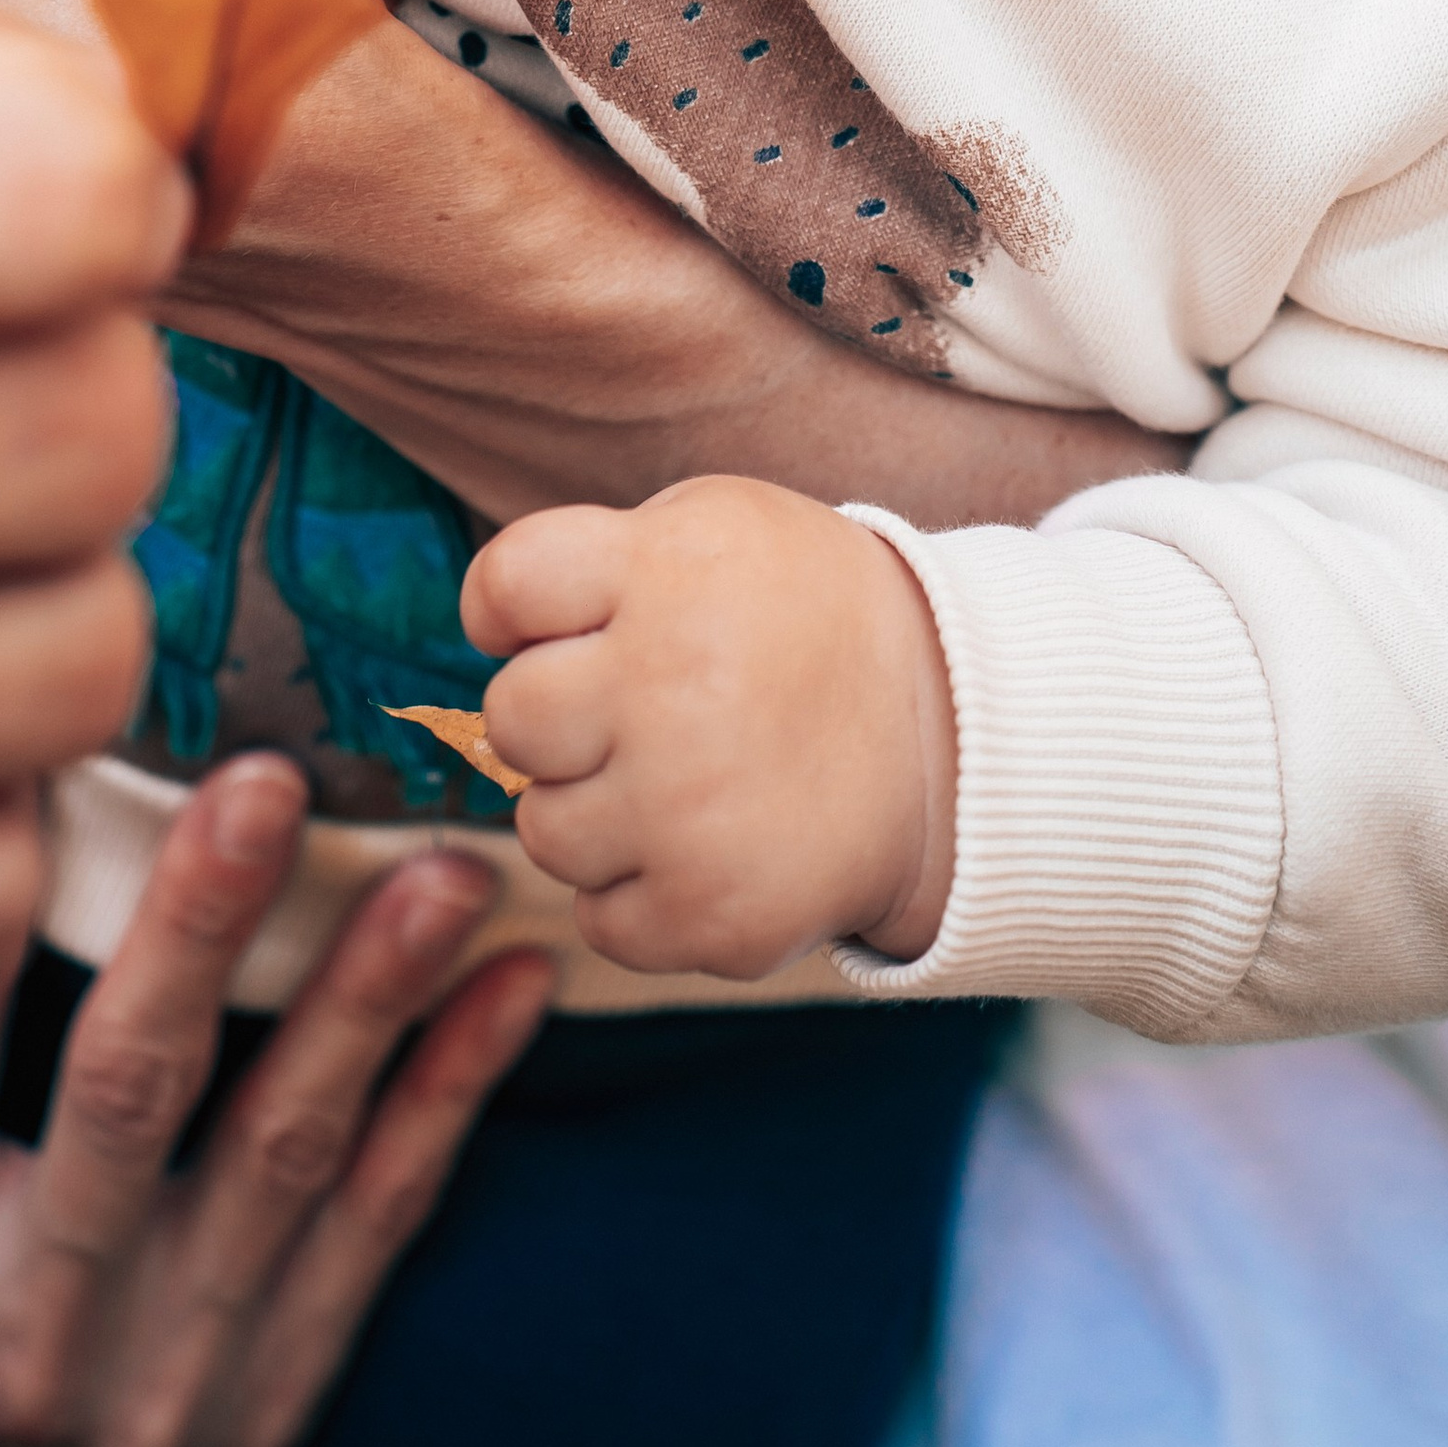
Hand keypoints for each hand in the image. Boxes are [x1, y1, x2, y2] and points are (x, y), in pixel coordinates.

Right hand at [0, 755, 550, 1446]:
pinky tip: (516, 977)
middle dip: (199, 927)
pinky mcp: (286, 1373)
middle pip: (123, 1094)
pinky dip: (456, 1092)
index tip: (42, 738)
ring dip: (370, 998)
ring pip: (285, 1153)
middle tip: (265, 779)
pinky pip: (385, 1219)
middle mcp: (22, 1328)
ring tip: (444, 869)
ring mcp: (169, 1364)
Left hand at [463, 477, 957, 978]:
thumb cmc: (802, 615)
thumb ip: (600, 559)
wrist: (956, 729)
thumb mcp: (718, 527)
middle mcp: (670, 686)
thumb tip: (491, 627)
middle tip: (634, 709)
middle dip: (556, 719)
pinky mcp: (712, 915)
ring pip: (545, 830)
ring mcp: (689, 811)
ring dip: (596, 810)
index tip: (549, 624)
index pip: (504, 586)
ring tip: (684, 776)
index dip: (507, 611)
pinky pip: (600, 919)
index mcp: (665, 573)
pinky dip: (641, 893)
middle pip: (512, 719)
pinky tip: (708, 843)